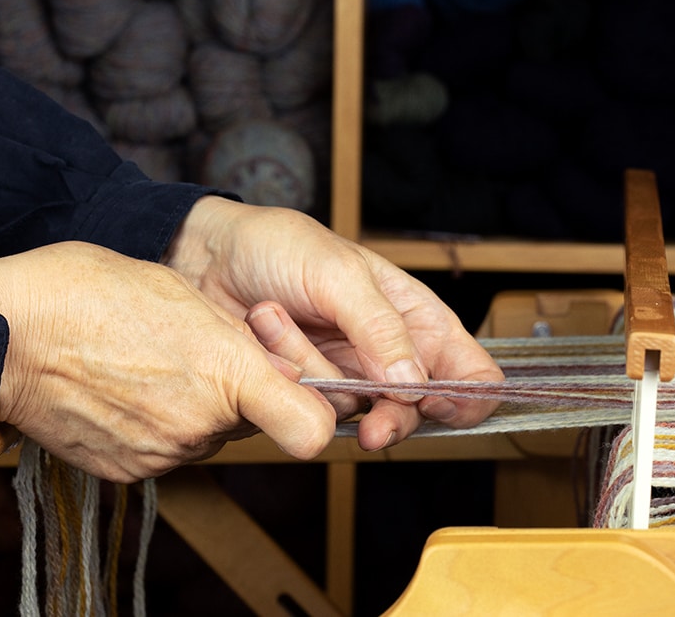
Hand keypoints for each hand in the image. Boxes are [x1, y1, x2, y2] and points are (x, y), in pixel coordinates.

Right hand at [0, 241, 335, 482]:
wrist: (8, 333)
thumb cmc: (91, 293)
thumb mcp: (183, 295)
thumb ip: (238, 340)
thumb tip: (270, 367)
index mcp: (227, 371)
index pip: (311, 427)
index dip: (315, 412)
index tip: (300, 394)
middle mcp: (202, 423)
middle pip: (251, 422)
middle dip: (236, 395)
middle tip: (192, 356)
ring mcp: (163, 453)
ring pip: (207, 436)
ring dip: (193, 410)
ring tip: (147, 367)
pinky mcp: (128, 472)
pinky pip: (165, 451)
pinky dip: (155, 428)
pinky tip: (123, 392)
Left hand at [163, 197, 503, 450]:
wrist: (204, 256)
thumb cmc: (278, 247)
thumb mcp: (339, 273)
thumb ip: (381, 328)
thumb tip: (414, 385)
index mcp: (414, 318)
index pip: (470, 373)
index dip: (467, 398)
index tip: (436, 404)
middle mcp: (384, 355)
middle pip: (415, 412)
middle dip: (390, 416)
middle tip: (373, 426)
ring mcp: (341, 378)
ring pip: (353, 412)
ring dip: (312, 371)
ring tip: (274, 317)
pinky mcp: (300, 396)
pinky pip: (306, 411)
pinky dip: (283, 374)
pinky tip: (261, 333)